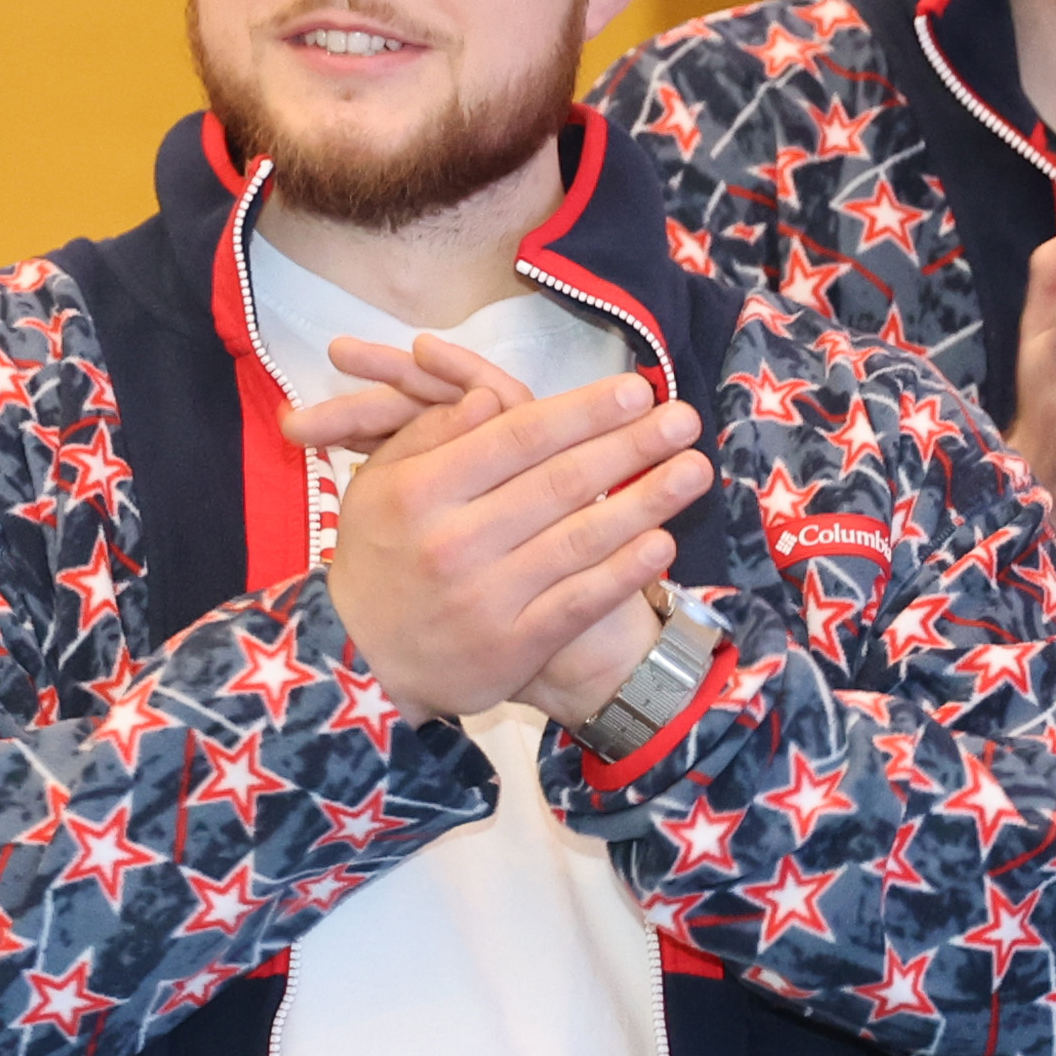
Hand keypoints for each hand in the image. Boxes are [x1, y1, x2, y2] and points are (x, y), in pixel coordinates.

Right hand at [287, 334, 707, 722]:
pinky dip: (623, 573)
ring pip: (578, 540)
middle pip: (558, 483)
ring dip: (645, 501)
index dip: (581, 412)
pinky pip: (578, 602)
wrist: (360, 665)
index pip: (516, 440)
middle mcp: (453, 542)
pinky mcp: (511, 647)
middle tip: (684, 418)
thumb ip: (431, 436)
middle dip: (629, 446)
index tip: (634, 390)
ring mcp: (485, 598)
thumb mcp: (378, 486)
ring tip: (695, 469)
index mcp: (421, 492)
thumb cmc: (379, 558)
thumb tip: (490, 394)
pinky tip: (662, 543)